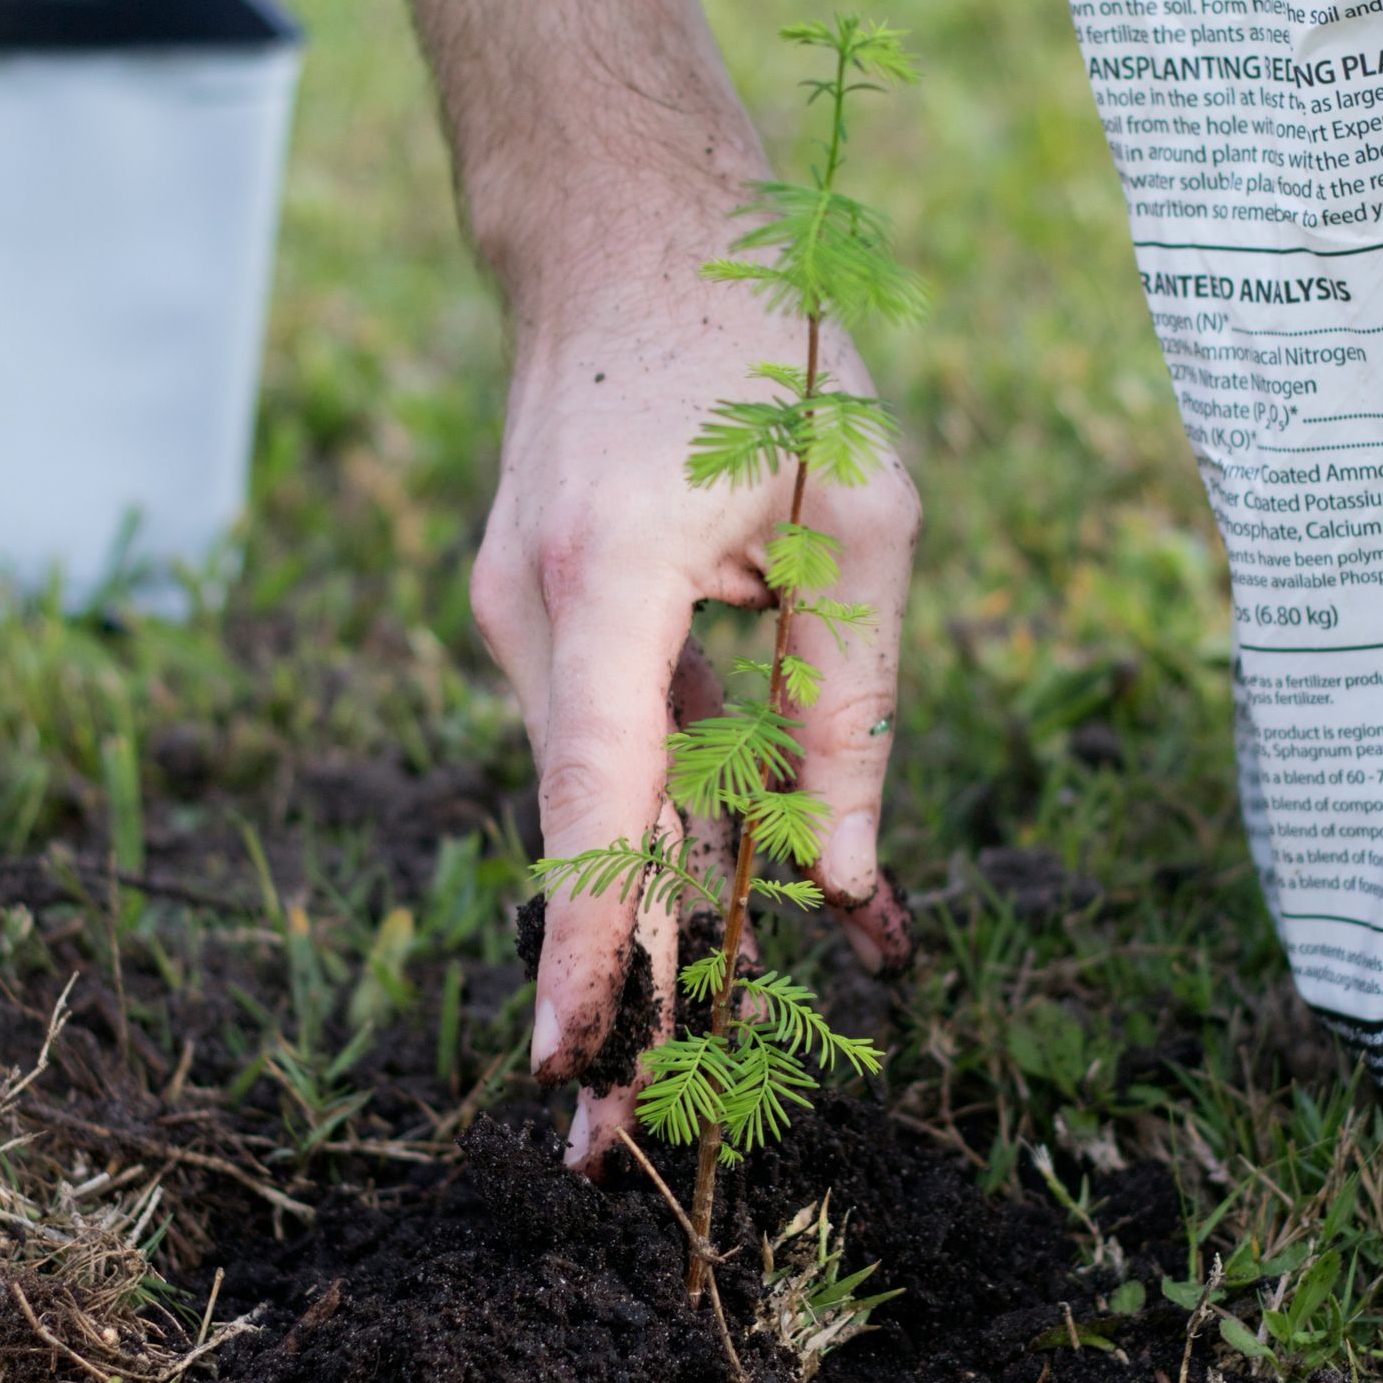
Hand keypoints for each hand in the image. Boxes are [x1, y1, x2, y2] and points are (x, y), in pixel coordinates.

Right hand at [471, 184, 918, 1169]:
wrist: (624, 230)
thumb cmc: (764, 348)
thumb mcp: (863, 513)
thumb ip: (851, 703)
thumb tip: (839, 881)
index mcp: (611, 581)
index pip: (594, 795)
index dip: (586, 940)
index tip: (571, 1062)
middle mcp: (534, 617)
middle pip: (581, 834)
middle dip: (603, 990)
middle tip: (605, 1152)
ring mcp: (519, 621)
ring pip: (602, 798)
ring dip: (658, 910)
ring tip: (685, 1059)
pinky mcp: (541, 622)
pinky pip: (610, 744)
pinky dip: (665, 820)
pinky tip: (735, 894)